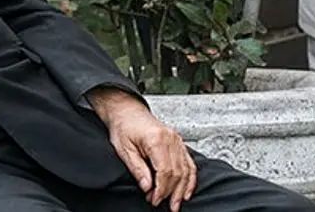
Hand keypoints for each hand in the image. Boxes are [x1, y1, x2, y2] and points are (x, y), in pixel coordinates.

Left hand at [88, 87, 196, 209]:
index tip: (154, 200)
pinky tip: (187, 190)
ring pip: (186, 169)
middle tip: (162, 204)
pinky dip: (190, 178)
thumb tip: (147, 187)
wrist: (128, 112)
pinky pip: (189, 162)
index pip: (164, 171)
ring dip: (182, 189)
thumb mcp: (124, 149)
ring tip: (177, 203)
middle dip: (171, 192)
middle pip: (177, 172)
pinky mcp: (178, 142)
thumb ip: (137, 169)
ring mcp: (177, 140)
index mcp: (156, 139)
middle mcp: (170, 138)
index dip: (161, 189)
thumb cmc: (124, 127)